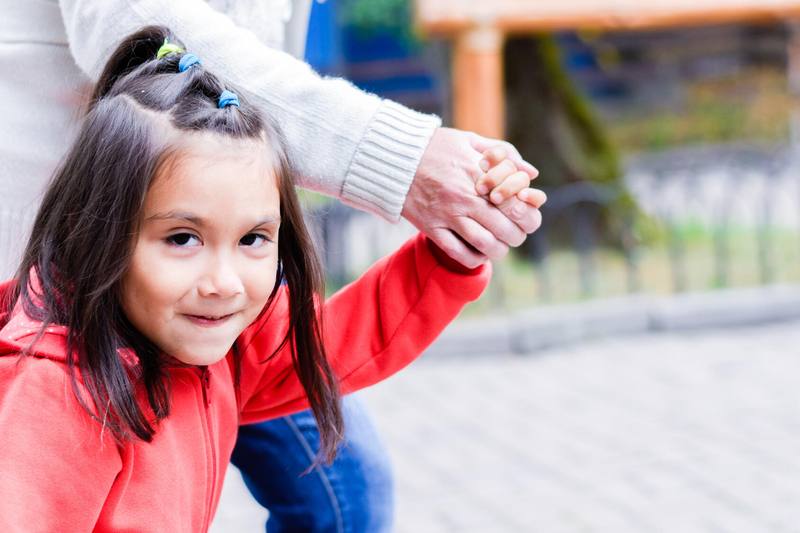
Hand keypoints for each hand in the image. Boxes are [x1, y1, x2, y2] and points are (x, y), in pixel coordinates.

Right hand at [401, 128, 542, 268]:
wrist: (395, 157)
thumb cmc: (436, 146)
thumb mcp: (471, 141)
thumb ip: (505, 154)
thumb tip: (532, 174)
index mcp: (478, 174)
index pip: (517, 204)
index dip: (529, 216)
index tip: (528, 218)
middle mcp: (465, 197)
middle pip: (505, 228)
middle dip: (517, 235)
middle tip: (516, 234)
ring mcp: (447, 215)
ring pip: (485, 244)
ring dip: (499, 250)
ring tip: (500, 246)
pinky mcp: (431, 228)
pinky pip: (458, 252)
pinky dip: (475, 258)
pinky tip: (479, 253)